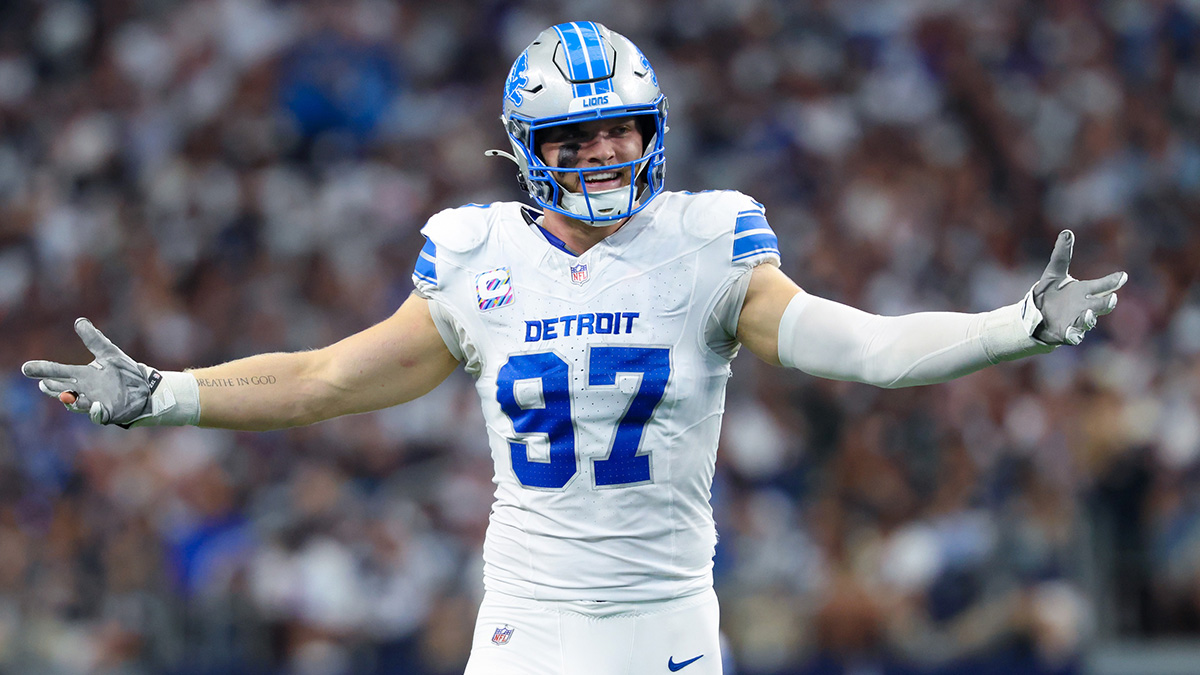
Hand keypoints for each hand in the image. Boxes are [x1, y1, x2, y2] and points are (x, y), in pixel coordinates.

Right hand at [21, 318, 161, 425]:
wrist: (147, 387)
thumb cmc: (125, 372)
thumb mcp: (110, 353)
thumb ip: (94, 340)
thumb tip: (79, 321)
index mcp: (82, 376)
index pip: (58, 372)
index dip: (43, 370)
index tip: (27, 368)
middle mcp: (84, 391)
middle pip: (61, 391)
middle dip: (53, 389)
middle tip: (44, 384)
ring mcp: (95, 403)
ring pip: (76, 405)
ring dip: (71, 401)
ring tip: (67, 396)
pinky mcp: (109, 413)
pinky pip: (99, 415)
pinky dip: (96, 412)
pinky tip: (96, 407)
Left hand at [1031, 230, 1126, 345]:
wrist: (1034, 315)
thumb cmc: (1049, 294)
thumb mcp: (1053, 273)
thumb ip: (1061, 254)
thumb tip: (1066, 232)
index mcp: (1084, 291)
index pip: (1102, 285)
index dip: (1112, 281)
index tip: (1122, 276)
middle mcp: (1085, 306)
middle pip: (1101, 304)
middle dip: (1107, 302)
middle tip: (1112, 298)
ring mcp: (1077, 321)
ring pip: (1089, 320)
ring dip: (1090, 317)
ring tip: (1089, 312)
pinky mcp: (1066, 333)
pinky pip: (1073, 336)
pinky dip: (1074, 334)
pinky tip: (1072, 331)